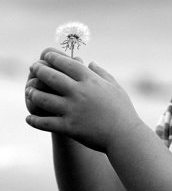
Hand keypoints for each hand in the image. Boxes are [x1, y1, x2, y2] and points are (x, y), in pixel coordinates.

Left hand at [25, 51, 141, 152]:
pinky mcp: (69, 127)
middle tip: (33, 67)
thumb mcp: (114, 85)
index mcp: (91, 80)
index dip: (54, 58)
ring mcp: (72, 109)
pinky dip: (35, 120)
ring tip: (29, 90)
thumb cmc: (122, 109)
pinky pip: (46, 122)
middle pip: (52, 77)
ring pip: (44, 99)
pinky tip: (29, 118)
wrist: (124, 134)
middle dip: (40, 70)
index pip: (67, 64)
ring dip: (33, 93)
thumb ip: (101, 72)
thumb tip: (90, 62)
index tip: (46, 55)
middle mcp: (79, 92)